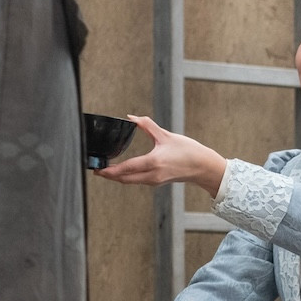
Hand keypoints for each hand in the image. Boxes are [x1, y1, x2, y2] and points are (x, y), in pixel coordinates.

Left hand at [93, 115, 226, 195]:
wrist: (204, 167)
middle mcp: (152, 175)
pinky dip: (128, 177)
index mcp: (154, 162)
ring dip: (117, 176)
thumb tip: (132, 118)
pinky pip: (137, 181)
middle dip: (108, 175)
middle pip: (123, 179)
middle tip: (96, 169)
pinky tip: (123, 171)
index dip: (108, 170)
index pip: (125, 168)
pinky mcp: (157, 182)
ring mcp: (154, 181)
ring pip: (130, 181)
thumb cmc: (189, 152)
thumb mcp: (167, 136)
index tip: (97, 168)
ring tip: (106, 169)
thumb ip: (147, 126)